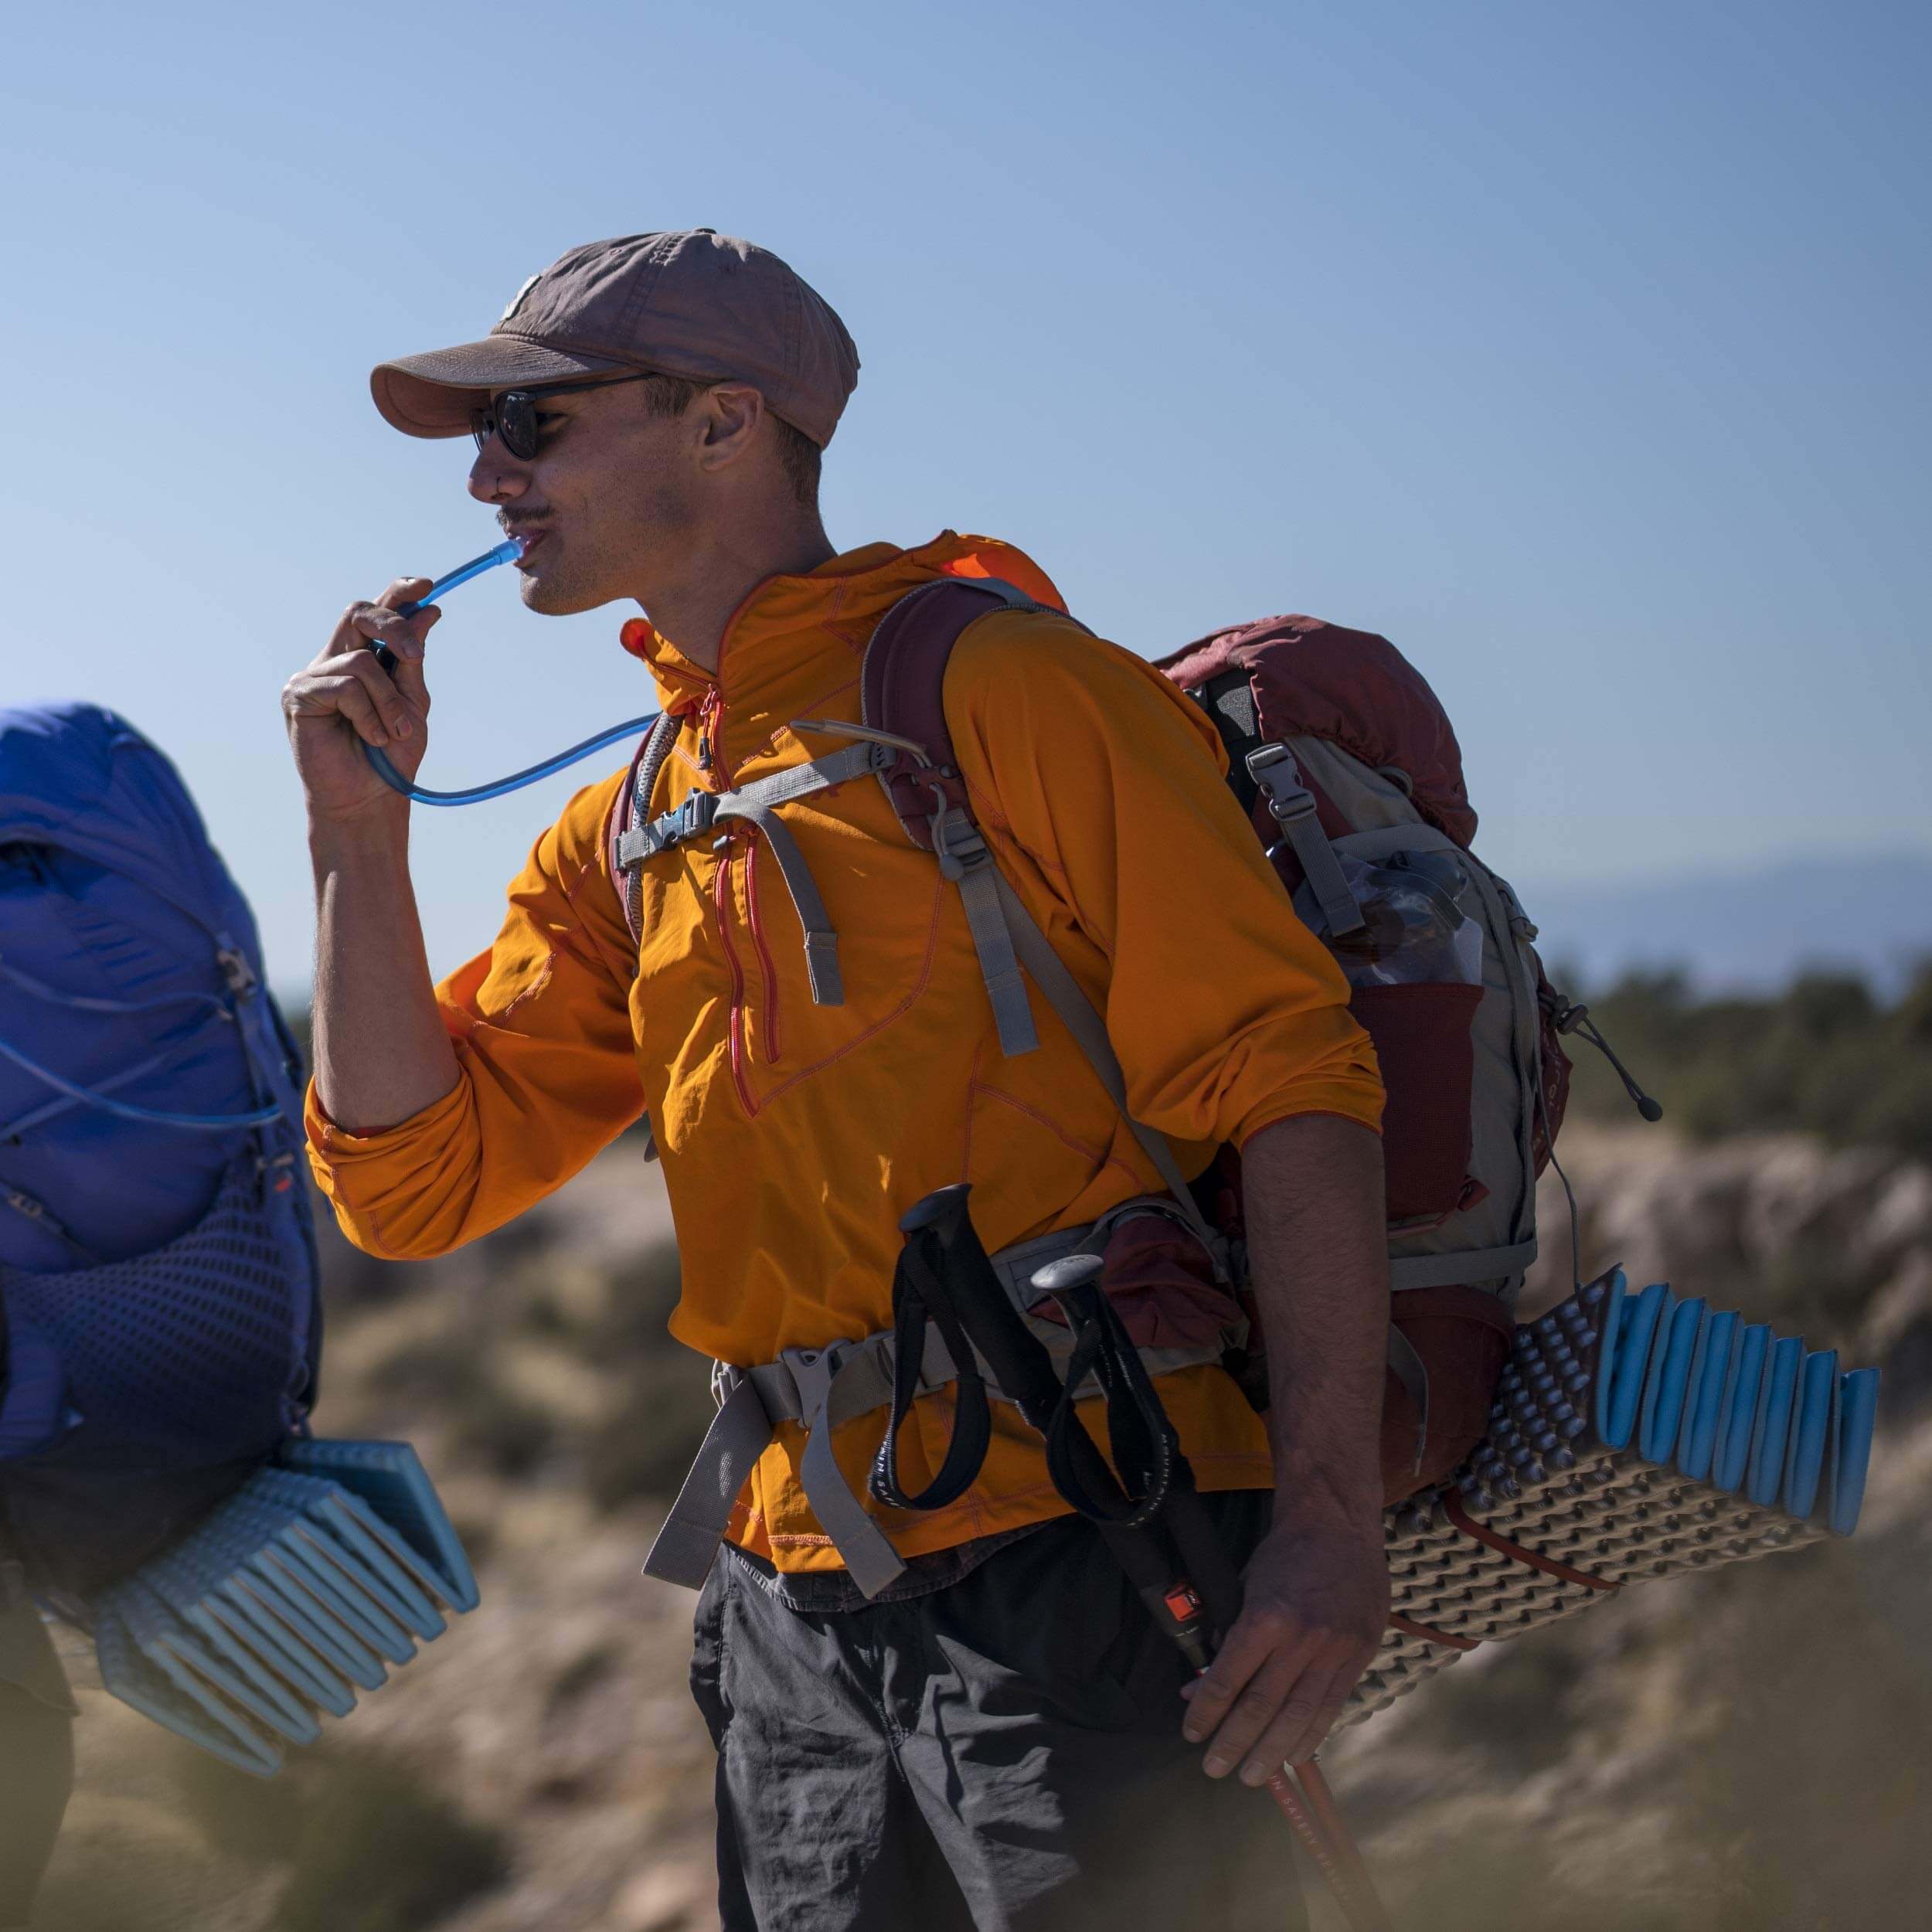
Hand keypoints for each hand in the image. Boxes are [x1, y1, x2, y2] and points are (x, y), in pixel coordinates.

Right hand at [283, 579, 440, 822]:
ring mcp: (312, 676)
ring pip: (361, 662)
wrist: (370, 799)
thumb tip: (427, 610)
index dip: (398, 594)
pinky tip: (371, 737)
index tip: (427, 585)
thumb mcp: (413, 702)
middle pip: (358, 613)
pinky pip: (344, 687)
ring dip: (388, 701)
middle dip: (393, 627)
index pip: (375, 613)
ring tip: (393, 733)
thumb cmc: (391, 756)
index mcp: (363, 658)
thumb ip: (413, 659)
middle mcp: (334, 660)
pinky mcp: (297, 695)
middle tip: (415, 655)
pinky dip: (368, 714)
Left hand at [1181, 1513, 1388, 1781]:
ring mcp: (1334, 1650)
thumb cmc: (1283, 1554)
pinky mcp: (1358, 1655)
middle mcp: (1301, 1639)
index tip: (1191, 1734)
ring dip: (1272, 1751)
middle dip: (1235, 1743)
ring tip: (1252, 1776)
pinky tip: (1293, 1755)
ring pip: (1299, 1715)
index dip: (1207, 1711)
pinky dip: (1311, 1735)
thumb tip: (1197, 1687)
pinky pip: (1332, 1705)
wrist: (1339, 1527)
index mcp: (1266, 1616)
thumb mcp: (1244, 1588)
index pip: (1228, 1678)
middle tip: (1216, 1770)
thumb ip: (1226, 1638)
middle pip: (1262, 1706)